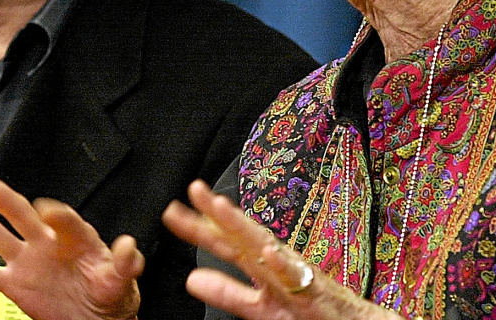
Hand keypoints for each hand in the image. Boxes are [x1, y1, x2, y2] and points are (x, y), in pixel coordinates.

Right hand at [0, 174, 142, 319]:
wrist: (95, 318)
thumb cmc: (110, 293)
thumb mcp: (121, 279)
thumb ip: (124, 263)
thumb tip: (128, 245)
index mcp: (76, 237)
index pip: (63, 219)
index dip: (56, 215)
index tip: (47, 210)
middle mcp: (46, 243)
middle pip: (22, 214)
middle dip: (4, 198)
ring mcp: (27, 261)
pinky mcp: (14, 283)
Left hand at [162, 180, 400, 319]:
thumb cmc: (317, 314)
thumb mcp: (264, 308)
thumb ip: (231, 294)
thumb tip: (192, 279)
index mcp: (266, 270)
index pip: (229, 244)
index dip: (202, 226)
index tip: (176, 208)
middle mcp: (280, 268)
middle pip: (244, 238)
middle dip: (218, 214)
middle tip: (194, 189)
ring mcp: (300, 279)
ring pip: (268, 250)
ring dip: (245, 227)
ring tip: (220, 207)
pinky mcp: (319, 297)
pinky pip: (302, 280)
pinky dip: (285, 265)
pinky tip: (269, 251)